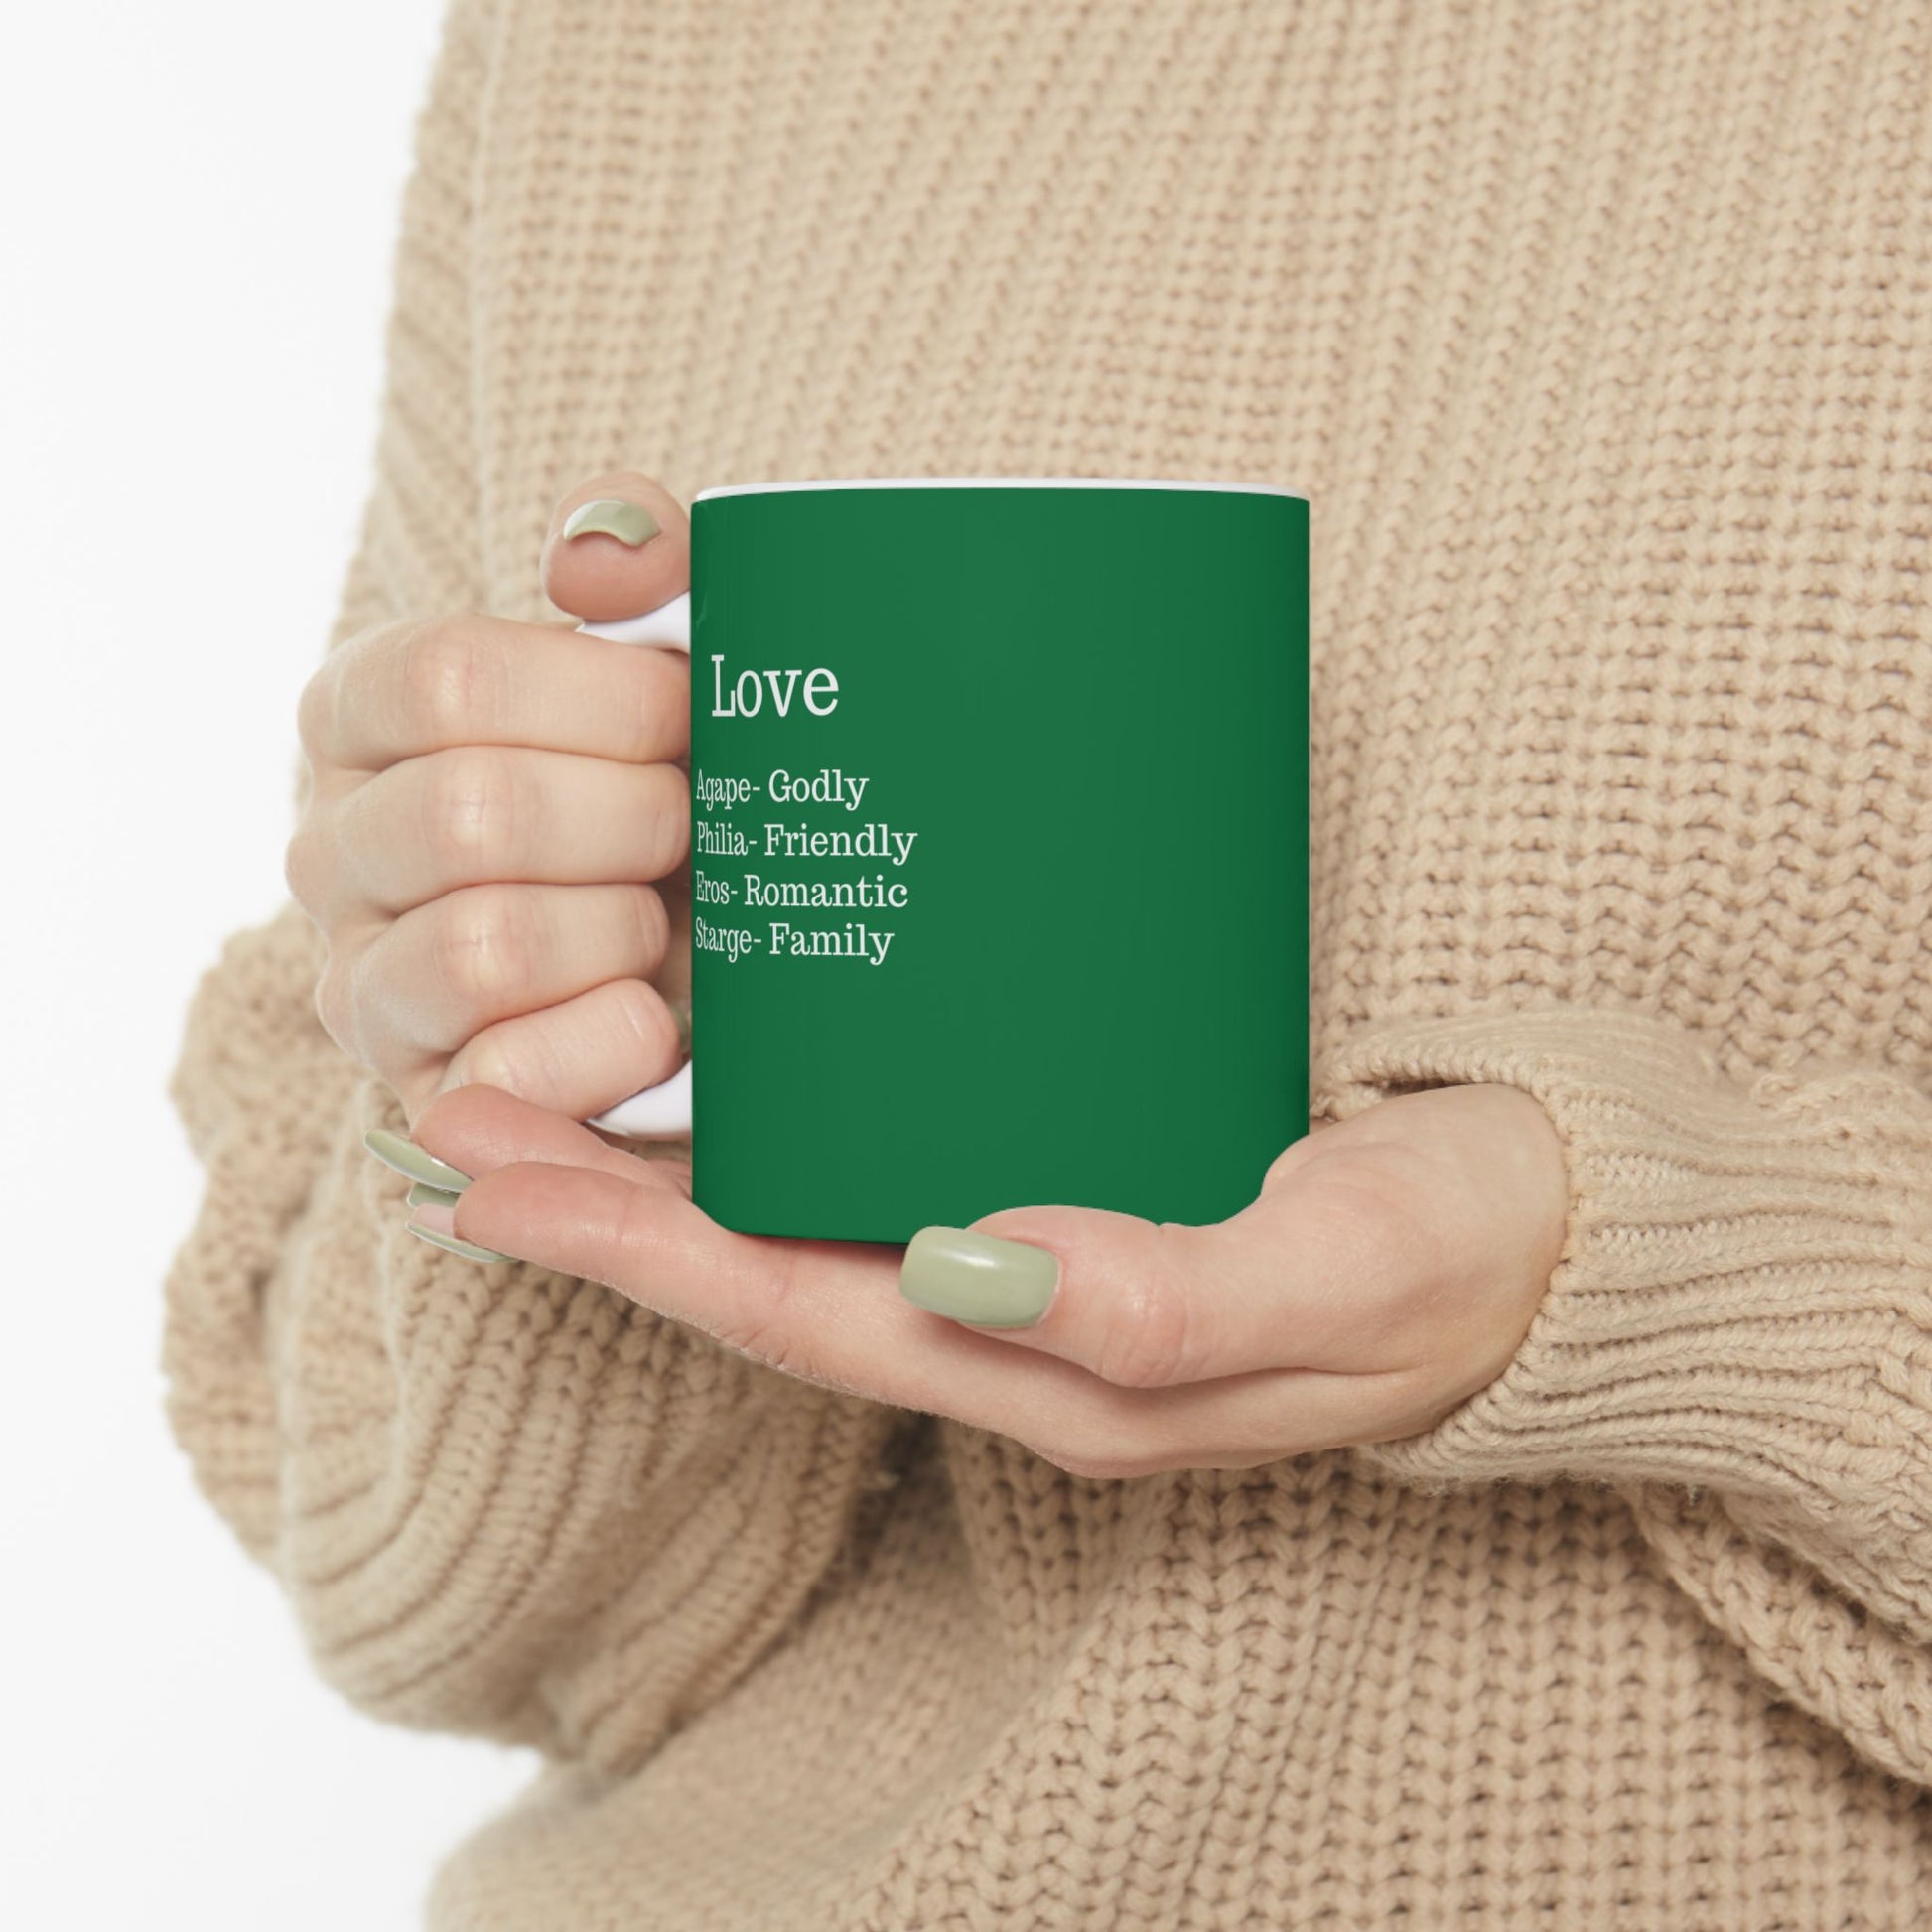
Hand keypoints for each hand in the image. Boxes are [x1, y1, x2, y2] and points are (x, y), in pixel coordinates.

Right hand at [286, 472, 694, 1124]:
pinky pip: (509, 1075)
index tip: (685, 713)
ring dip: (621, 930)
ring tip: (660, 921)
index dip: (601, 697)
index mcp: (362, 717)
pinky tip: (657, 1017)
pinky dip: (613, 1041)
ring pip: (484, 946)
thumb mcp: (668, 657)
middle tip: (692, 825)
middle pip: (472, 814)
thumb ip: (641, 563)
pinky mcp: (426, 1100)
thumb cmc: (669, 785)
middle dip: (631, 820)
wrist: (705, 955)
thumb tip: (599, 558)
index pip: (444, 678)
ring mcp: (366, 986)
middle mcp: (331, 850)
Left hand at [392, 1079, 1569, 1477]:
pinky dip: (795, 1122)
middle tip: (454, 1110)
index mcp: (1060, 1370)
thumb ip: (1171, 1293)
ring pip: (818, 1222)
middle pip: (771, 1273)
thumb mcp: (1343, 1272)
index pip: (801, 1317)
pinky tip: (749, 1052)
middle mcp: (1024, 1326)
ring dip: (673, 1163)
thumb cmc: (1461, 1253)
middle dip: (603, 1206)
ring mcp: (1044, 1262)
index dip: (635, 1253)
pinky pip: (900, 1165)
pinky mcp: (1082, 1178)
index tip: (488, 1174)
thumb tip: (975, 1265)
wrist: (1560, 1231)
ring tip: (545, 1075)